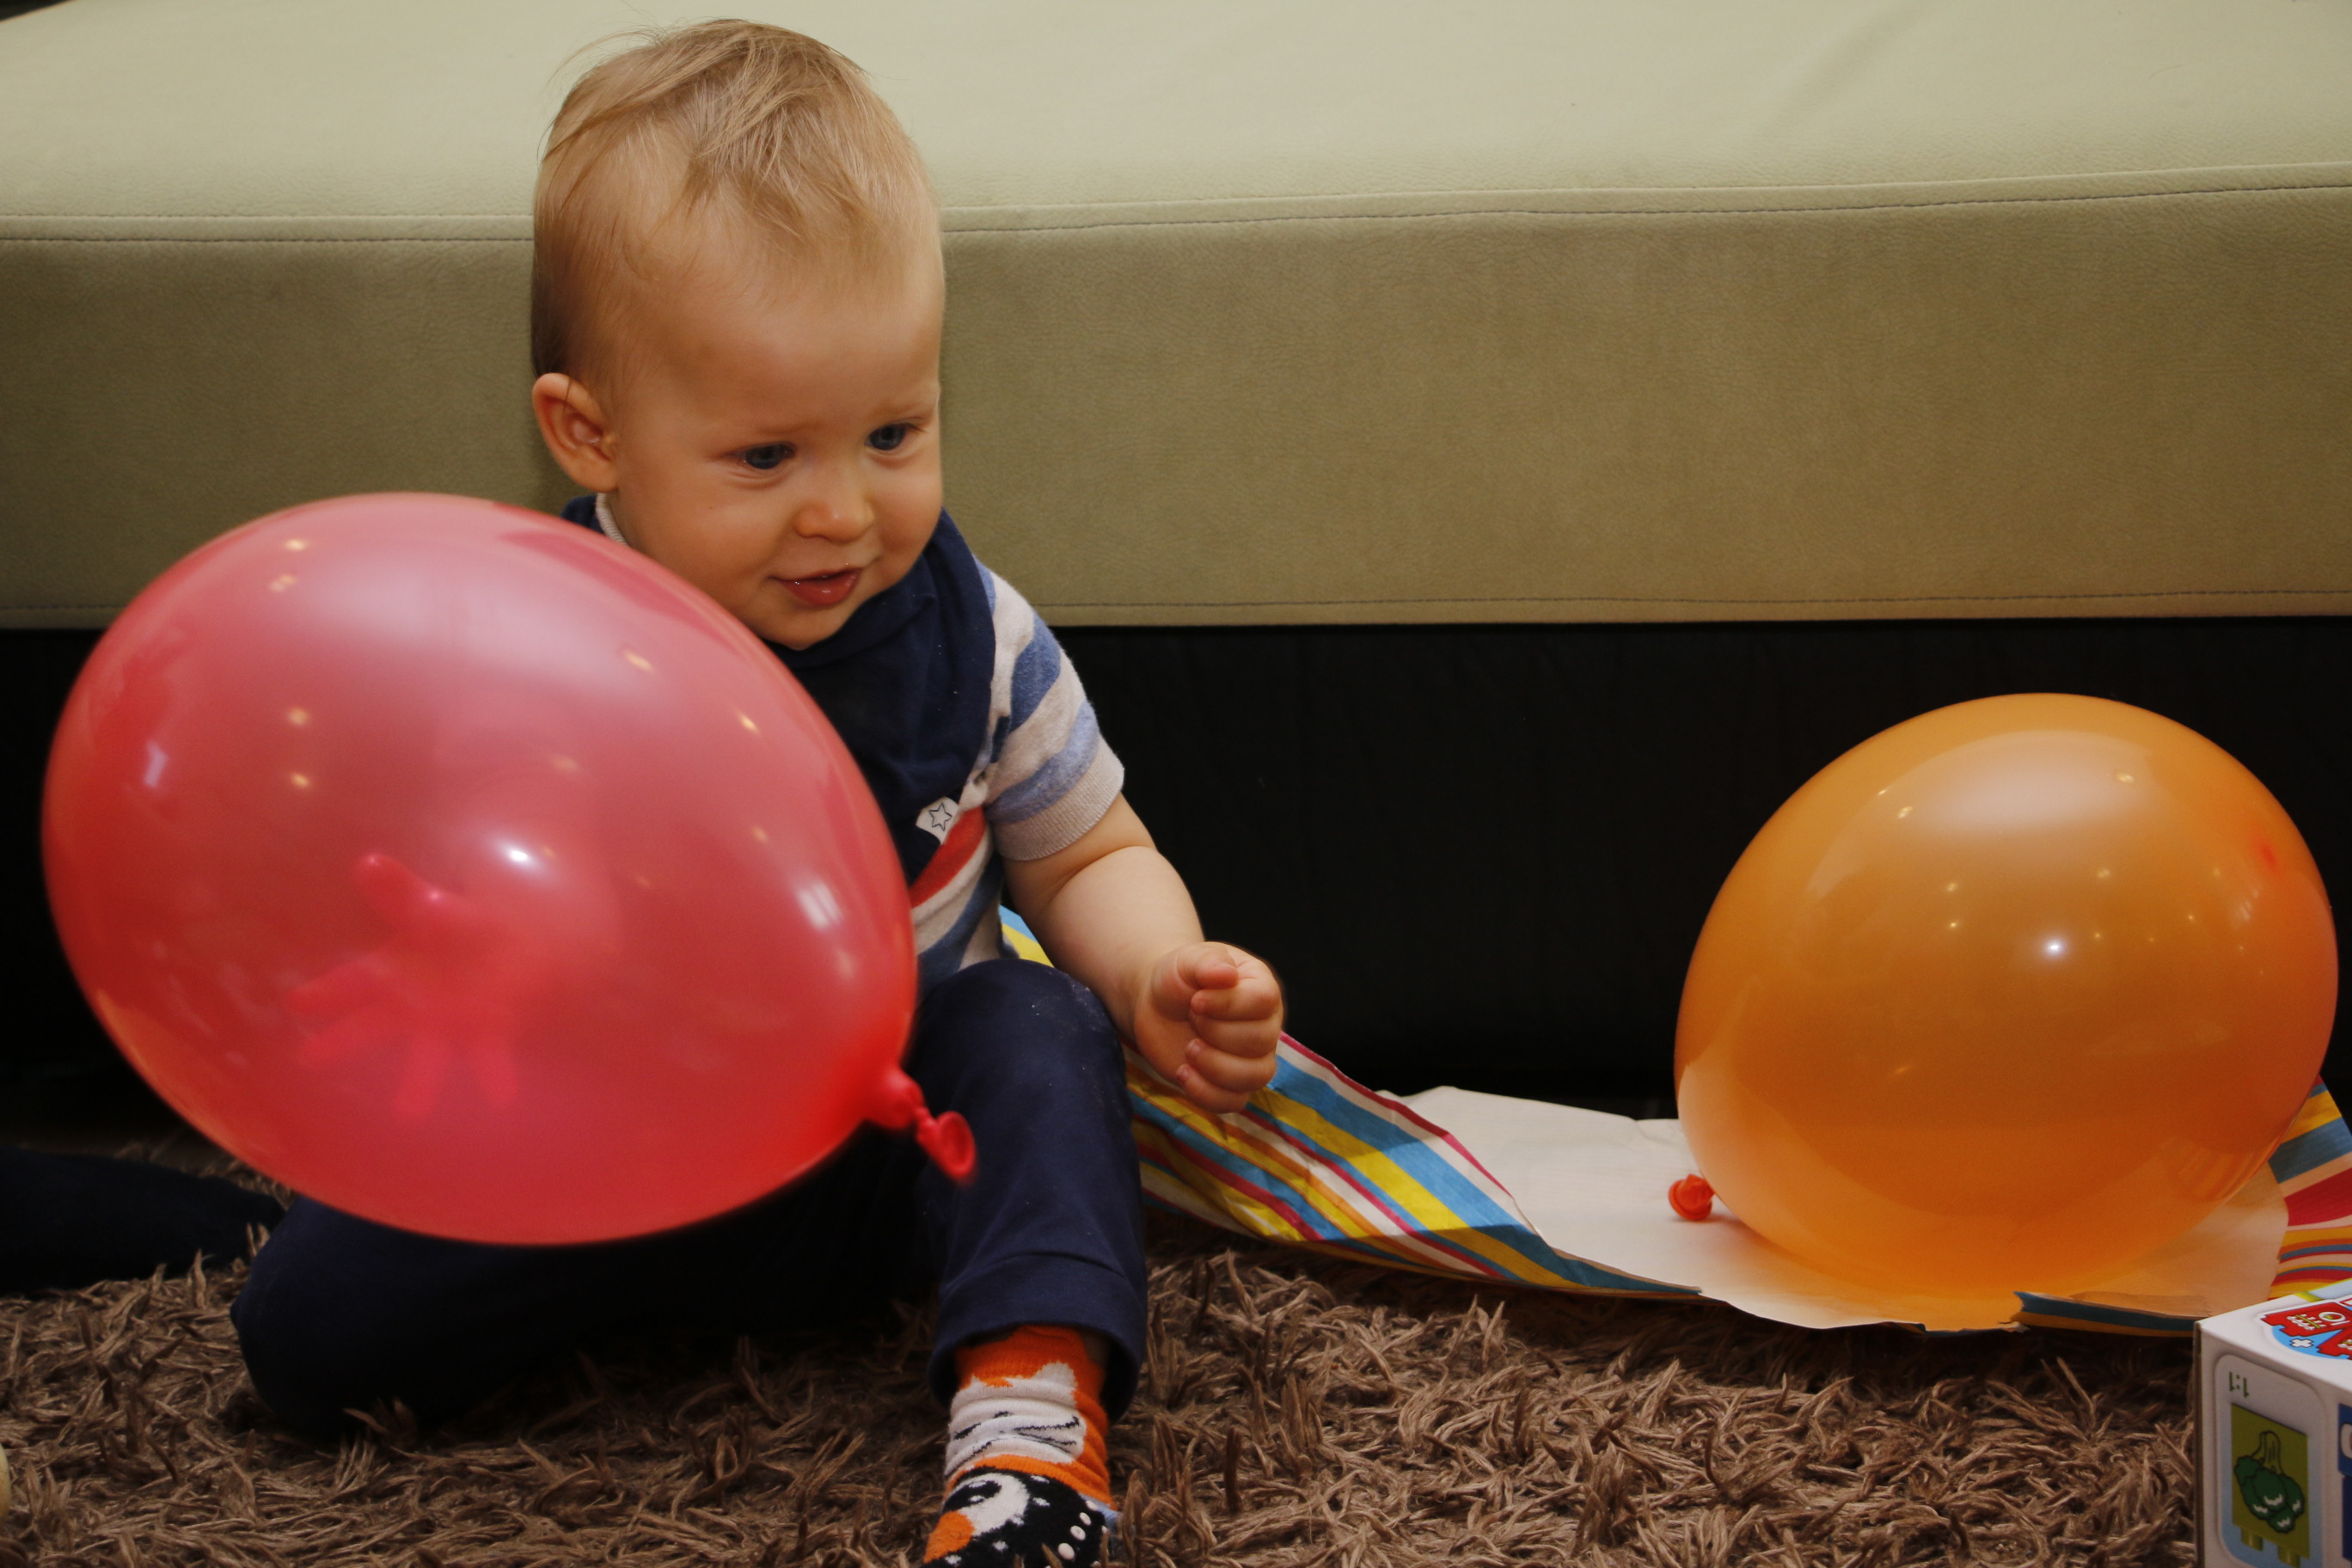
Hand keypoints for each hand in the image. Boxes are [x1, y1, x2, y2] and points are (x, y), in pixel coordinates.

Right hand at [287, 853, 549, 1120]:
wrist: (514, 948)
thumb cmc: (458, 930)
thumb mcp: (429, 904)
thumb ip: (399, 892)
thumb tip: (369, 862)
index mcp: (394, 972)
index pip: (355, 979)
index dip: (327, 990)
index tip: (297, 1001)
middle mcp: (414, 1006)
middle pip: (375, 1025)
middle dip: (344, 1040)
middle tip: (310, 1057)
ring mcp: (448, 1024)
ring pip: (430, 1056)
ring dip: (421, 1084)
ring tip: (409, 1114)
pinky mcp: (488, 1031)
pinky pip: (489, 1055)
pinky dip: (494, 1075)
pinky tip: (501, 1098)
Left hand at [1131, 943, 1282, 1113]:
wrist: (1157, 1004)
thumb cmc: (1178, 979)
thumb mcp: (1187, 960)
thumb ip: (1207, 962)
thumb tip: (1227, 974)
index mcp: (1261, 988)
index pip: (1264, 1001)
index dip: (1228, 1005)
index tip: (1195, 1000)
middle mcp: (1265, 1025)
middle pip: (1261, 1041)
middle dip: (1217, 1033)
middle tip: (1191, 1019)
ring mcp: (1251, 1058)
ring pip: (1257, 1077)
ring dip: (1216, 1068)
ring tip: (1189, 1050)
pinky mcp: (1230, 1084)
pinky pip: (1234, 1102)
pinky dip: (1206, 1093)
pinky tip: (1183, 1071)